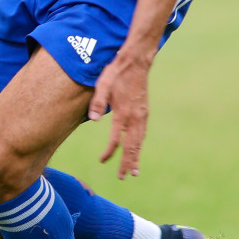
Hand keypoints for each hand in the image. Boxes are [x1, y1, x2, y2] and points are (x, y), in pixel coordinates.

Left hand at [89, 46, 151, 178]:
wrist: (136, 62)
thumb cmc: (116, 73)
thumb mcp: (102, 84)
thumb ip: (97, 102)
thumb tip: (93, 119)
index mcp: (123, 113)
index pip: (116, 139)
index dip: (109, 152)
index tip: (102, 160)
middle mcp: (134, 117)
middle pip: (132, 146)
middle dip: (127, 162)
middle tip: (123, 177)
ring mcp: (142, 114)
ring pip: (140, 141)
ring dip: (136, 157)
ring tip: (134, 171)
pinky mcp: (144, 111)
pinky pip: (143, 133)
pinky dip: (140, 145)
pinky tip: (137, 149)